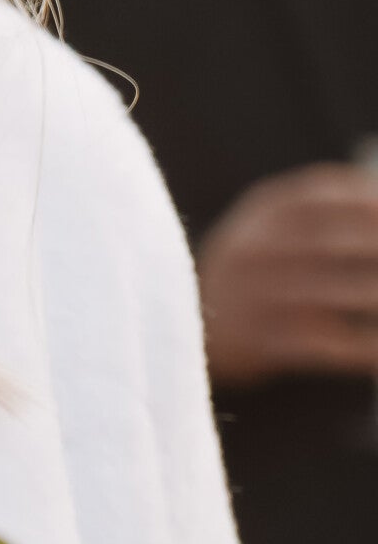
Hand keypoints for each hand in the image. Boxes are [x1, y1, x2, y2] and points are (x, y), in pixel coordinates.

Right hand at [194, 166, 377, 385]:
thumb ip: (320, 211)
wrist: (184, 324)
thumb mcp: (269, 225)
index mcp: (263, 212)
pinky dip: (365, 349)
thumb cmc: (252, 269)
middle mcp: (258, 248)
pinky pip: (327, 345)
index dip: (369, 201)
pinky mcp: (262, 341)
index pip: (322, 194)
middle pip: (336, 241)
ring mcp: (258, 295)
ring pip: (338, 293)